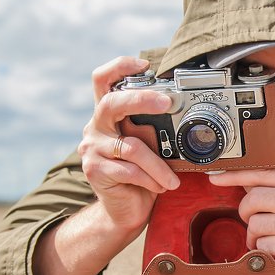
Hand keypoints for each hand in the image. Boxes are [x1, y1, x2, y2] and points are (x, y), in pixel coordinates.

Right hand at [77, 56, 179, 232]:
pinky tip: (160, 187)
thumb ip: (152, 127)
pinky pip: (130, 170)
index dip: (120, 67)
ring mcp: (91, 148)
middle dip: (142, 99)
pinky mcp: (94, 170)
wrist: (124, 210)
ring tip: (172, 179)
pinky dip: (151, 179)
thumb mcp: (148, 145)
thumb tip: (183, 109)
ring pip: (132, 147)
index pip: (103, 80)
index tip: (144, 64)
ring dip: (158, 165)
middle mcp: (95, 127)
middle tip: (168, 103)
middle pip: (112, 102)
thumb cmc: (140, 174)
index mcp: (108, 115)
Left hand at [208, 167, 274, 274]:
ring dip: (255, 235)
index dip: (236, 176)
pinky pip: (261, 244)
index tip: (215, 178)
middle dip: (246, 212)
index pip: (265, 173)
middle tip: (254, 221)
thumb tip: (245, 182)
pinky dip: (264, 249)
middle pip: (253, 198)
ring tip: (270, 238)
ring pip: (254, 223)